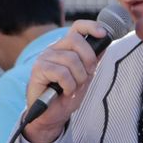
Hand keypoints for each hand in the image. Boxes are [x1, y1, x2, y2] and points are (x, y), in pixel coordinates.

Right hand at [21, 20, 108, 142]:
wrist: (52, 116)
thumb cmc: (66, 95)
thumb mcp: (85, 76)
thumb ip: (93, 60)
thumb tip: (104, 43)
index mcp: (65, 48)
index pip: (77, 27)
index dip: (91, 27)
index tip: (103, 34)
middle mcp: (54, 49)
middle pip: (76, 41)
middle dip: (88, 60)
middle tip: (86, 76)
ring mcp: (45, 58)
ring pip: (71, 60)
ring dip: (78, 79)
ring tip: (72, 88)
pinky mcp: (38, 70)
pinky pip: (62, 73)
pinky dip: (68, 86)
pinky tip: (64, 92)